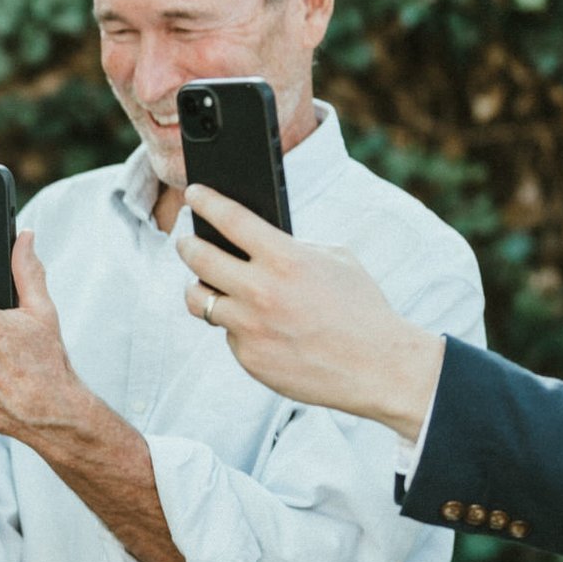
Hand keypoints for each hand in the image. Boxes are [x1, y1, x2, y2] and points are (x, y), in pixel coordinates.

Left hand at [175, 187, 444, 439]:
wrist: (377, 368)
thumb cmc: (361, 309)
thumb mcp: (335, 261)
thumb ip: (294, 250)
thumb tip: (257, 244)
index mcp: (285, 259)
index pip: (231, 219)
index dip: (206, 202)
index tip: (194, 194)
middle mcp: (260, 291)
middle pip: (198, 259)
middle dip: (187, 245)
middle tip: (185, 241)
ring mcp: (250, 328)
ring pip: (200, 301)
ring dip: (199, 289)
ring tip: (204, 284)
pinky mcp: (248, 358)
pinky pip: (229, 334)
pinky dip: (238, 327)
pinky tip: (255, 325)